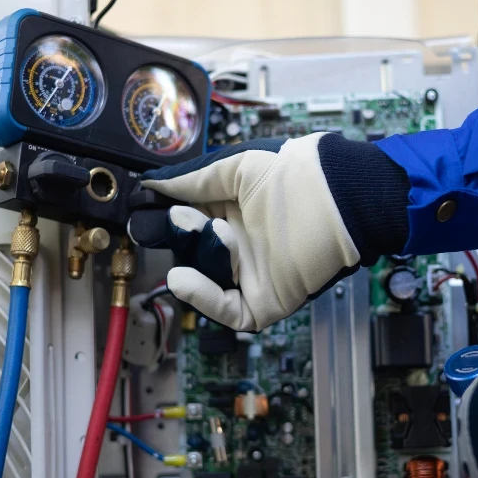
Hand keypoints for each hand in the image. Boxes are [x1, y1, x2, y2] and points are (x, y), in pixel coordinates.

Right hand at [132, 133, 410, 330]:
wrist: (339, 197)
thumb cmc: (296, 175)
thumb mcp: (237, 169)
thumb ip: (194, 180)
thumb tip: (153, 182)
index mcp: (231, 214)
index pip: (186, 222)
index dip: (163, 216)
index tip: (139, 208)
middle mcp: (240, 247)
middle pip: (191, 252)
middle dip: (176, 235)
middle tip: (164, 221)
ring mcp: (252, 276)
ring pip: (206, 279)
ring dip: (197, 255)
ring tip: (204, 229)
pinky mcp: (265, 302)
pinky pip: (227, 309)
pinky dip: (202, 297)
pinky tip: (183, 277)